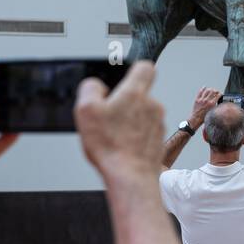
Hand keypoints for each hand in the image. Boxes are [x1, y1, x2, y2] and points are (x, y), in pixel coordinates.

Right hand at [75, 61, 165, 179]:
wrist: (130, 176)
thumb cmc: (111, 146)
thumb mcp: (86, 110)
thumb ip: (90, 89)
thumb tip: (96, 85)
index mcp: (135, 93)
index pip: (144, 67)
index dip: (133, 69)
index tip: (125, 76)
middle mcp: (152, 106)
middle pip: (139, 94)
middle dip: (124, 102)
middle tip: (108, 116)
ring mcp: (157, 124)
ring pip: (142, 115)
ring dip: (129, 121)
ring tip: (113, 135)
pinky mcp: (158, 140)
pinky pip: (145, 132)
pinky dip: (134, 136)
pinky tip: (121, 146)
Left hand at [190, 87, 221, 125]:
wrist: (196, 119)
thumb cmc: (204, 117)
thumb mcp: (212, 112)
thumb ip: (215, 106)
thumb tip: (217, 101)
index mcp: (212, 104)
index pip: (218, 95)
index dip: (220, 94)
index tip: (220, 94)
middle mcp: (207, 100)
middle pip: (213, 91)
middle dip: (216, 90)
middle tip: (216, 91)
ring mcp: (201, 99)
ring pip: (207, 90)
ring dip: (210, 89)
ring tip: (211, 89)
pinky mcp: (197, 99)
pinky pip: (200, 92)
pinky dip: (202, 89)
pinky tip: (204, 87)